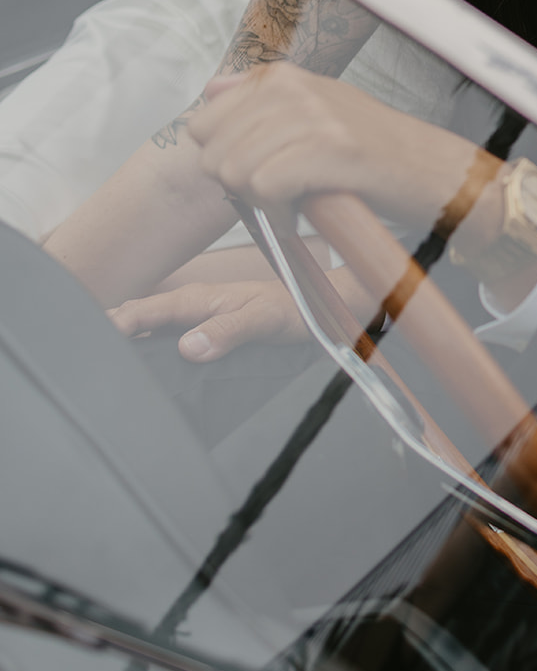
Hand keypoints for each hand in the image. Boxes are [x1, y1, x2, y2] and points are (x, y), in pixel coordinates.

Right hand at [109, 278, 306, 361]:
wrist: (315, 306)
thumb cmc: (291, 309)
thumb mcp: (263, 320)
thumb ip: (228, 331)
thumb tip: (190, 348)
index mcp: (196, 299)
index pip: (141, 310)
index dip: (113, 326)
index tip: (91, 346)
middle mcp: (190, 307)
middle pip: (137, 317)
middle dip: (109, 334)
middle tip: (87, 363)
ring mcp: (194, 320)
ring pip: (148, 328)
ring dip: (127, 342)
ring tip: (105, 370)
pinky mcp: (203, 332)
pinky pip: (165, 339)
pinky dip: (147, 350)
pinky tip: (142, 371)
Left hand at [189, 63, 478, 226]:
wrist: (437, 173)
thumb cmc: (378, 153)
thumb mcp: (320, 109)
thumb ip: (263, 98)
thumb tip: (211, 89)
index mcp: (286, 79)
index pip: (203, 121)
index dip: (222, 160)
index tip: (257, 175)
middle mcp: (296, 90)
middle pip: (213, 151)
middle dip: (236, 186)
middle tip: (277, 198)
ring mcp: (315, 117)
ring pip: (235, 171)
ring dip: (258, 204)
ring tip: (293, 207)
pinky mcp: (332, 151)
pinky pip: (267, 189)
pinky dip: (278, 216)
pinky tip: (301, 218)